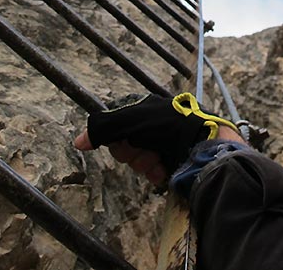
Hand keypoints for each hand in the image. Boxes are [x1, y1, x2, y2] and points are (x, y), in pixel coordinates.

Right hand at [72, 93, 241, 182]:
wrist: (204, 145)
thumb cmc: (170, 127)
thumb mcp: (131, 121)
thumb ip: (102, 128)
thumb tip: (78, 141)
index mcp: (145, 109)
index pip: (115, 125)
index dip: (116, 136)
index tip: (123, 140)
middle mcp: (154, 124)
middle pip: (125, 145)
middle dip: (132, 152)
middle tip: (144, 150)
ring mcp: (164, 143)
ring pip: (138, 160)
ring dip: (144, 164)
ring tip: (157, 160)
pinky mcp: (173, 160)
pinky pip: (153, 171)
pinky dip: (156, 172)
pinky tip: (164, 169)